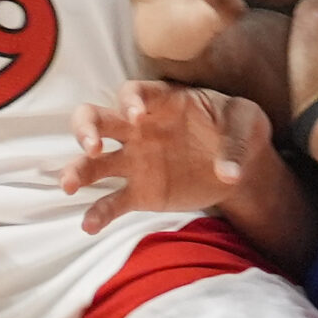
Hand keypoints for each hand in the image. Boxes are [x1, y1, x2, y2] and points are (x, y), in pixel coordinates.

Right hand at [62, 81, 267, 234]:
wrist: (243, 165)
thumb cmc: (241, 129)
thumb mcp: (247, 123)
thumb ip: (236, 142)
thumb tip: (228, 172)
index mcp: (162, 102)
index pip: (133, 91)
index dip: (129, 100)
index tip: (136, 116)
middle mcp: (139, 129)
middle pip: (95, 119)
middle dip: (85, 129)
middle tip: (92, 147)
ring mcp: (136, 161)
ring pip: (94, 162)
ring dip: (77, 170)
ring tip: (69, 185)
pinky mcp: (141, 192)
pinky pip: (112, 202)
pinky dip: (98, 213)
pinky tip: (89, 226)